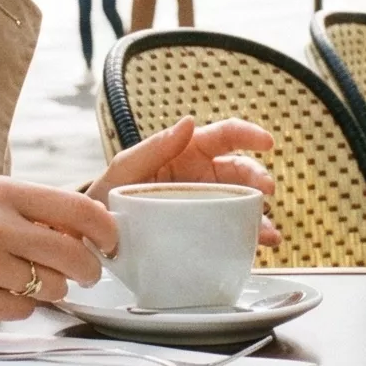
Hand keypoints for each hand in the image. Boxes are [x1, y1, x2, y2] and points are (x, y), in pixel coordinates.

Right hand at [0, 177, 114, 326]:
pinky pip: (24, 310)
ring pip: (54, 287)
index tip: (112, 243)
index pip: (80, 209)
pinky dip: (17, 307)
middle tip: (85, 275)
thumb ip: (28, 210)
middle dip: (88, 271)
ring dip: (49, 290)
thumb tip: (83, 230)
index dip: (106, 231)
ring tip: (21, 280)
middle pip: (75, 255)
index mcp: (2, 192)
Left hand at [89, 117, 280, 247]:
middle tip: (265, 190)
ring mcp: (207, 204)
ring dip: (261, 214)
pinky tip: (260, 244)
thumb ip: (154, 147)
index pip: (224, 135)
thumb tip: (189, 121)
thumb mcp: (125, 168)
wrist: (97, 237)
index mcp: (187, 152)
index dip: (249, 134)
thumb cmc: (108, 195)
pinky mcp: (207, 230)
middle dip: (258, 178)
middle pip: (241, 170)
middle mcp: (203, 176)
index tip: (266, 141)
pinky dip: (251, 236)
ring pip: (244, 202)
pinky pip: (235, 230)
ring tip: (268, 231)